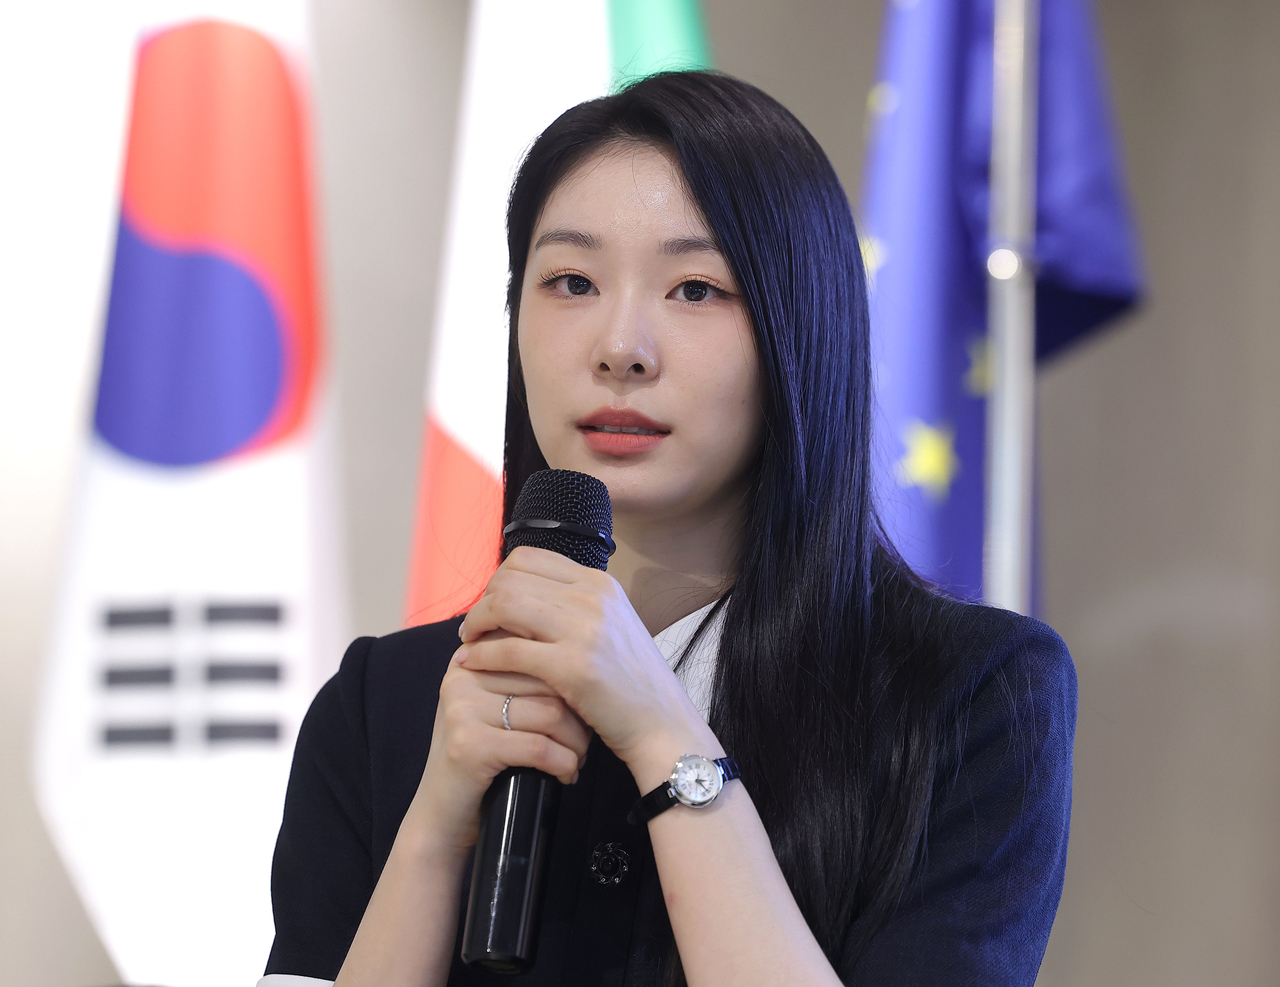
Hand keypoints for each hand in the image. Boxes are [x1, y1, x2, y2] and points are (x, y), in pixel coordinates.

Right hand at [410, 643, 590, 851]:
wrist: (440, 816)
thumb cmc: (478, 760)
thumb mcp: (492, 707)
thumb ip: (521, 676)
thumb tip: (580, 658)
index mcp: (471, 659)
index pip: (539, 651)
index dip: (570, 681)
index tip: (583, 708)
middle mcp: (462, 676)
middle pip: (549, 681)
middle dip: (579, 714)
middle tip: (584, 741)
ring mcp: (463, 709)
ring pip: (550, 714)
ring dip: (576, 743)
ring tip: (577, 759)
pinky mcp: (470, 745)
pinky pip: (539, 748)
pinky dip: (564, 764)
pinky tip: (565, 775)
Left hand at [456, 547, 719, 786]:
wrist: (663, 724)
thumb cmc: (632, 683)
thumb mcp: (611, 627)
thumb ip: (574, 606)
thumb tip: (526, 595)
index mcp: (599, 583)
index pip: (529, 558)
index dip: (498, 579)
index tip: (490, 604)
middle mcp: (592, 597)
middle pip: (511, 577)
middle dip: (483, 600)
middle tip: (474, 626)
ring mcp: (584, 630)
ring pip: (505, 605)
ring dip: (477, 623)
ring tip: (470, 642)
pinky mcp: (573, 668)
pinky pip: (509, 650)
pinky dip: (482, 655)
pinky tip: (472, 664)